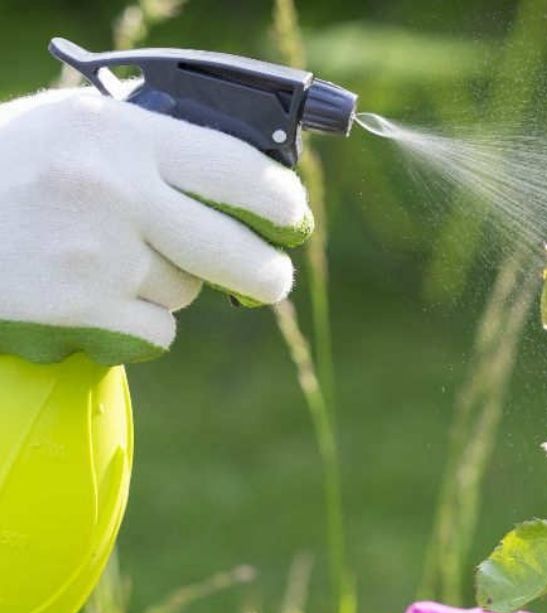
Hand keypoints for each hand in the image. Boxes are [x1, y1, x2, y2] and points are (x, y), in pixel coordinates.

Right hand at [0, 87, 312, 364]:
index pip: (237, 168)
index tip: (294, 218)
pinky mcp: (80, 310)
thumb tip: (236, 175)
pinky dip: (142, 322)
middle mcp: (116, 192)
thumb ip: (152, 145)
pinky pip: (156, 328)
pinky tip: (103, 298)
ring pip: (186, 290)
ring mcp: (98, 255)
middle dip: (267, 273)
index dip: (281, 201)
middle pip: (234, 249)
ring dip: (173, 285)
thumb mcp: (77, 126)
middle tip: (274, 280)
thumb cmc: (9, 167)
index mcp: (122, 134)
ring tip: (119, 263)